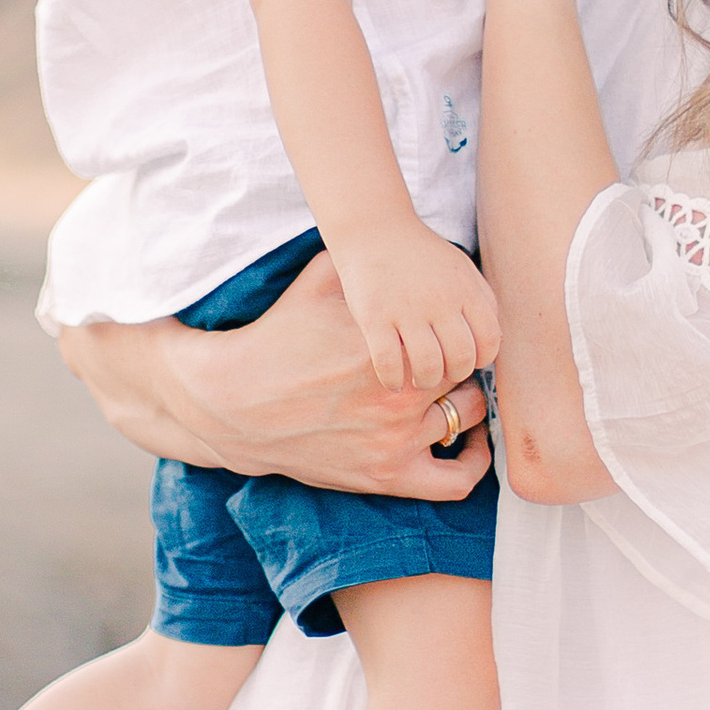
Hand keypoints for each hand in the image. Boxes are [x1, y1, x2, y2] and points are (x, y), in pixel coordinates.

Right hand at [58, 251, 490, 498]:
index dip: (454, 326)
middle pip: (466, 374)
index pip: (454, 332)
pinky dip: (473, 463)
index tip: (448, 323)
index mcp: (386, 345)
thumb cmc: (278, 336)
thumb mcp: (317, 281)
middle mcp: (397, 396)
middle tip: (453, 355)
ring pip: (465, 419)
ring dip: (466, 403)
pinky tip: (469, 441)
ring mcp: (394, 440)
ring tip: (457, 390)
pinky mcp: (386, 476)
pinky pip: (455, 481)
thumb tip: (392, 228)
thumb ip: (362, 259)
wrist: (236, 403)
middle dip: (462, 362)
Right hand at [331, 223, 502, 394]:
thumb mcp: (461, 269)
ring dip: (425, 381)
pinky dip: (393, 380)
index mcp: (466, 290)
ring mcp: (406, 310)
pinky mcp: (374, 317)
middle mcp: (440, 301)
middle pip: (460, 358)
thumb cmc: (420, 254)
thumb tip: (494, 341)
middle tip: (441, 372)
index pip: (489, 341)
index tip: (465, 360)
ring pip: (428, 366)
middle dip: (452, 374)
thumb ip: (482, 301)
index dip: (480, 359)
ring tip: (418, 379)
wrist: (373, 228)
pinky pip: (388, 363)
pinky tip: (393, 380)